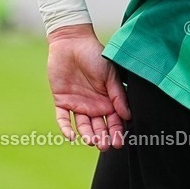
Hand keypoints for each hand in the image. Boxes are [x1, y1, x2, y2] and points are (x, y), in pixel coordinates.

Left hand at [47, 25, 130, 149]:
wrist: (72, 42)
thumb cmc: (95, 55)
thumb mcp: (111, 74)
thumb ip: (118, 95)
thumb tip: (127, 115)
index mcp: (108, 99)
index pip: (114, 120)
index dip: (117, 131)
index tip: (119, 141)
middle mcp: (93, 105)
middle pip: (99, 127)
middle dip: (103, 138)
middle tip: (106, 146)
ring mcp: (77, 104)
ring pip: (83, 126)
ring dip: (87, 135)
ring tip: (92, 141)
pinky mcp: (62, 101)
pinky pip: (63, 118)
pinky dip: (66, 128)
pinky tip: (71, 136)